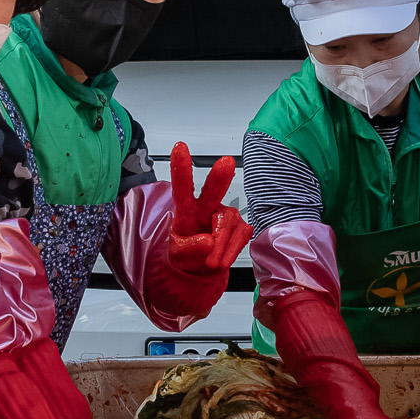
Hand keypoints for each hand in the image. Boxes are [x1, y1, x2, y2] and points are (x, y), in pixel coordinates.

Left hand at [166, 143, 251, 275]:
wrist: (203, 270)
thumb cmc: (188, 256)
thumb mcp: (178, 256)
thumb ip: (190, 249)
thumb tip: (208, 243)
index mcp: (186, 210)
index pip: (182, 188)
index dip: (181, 169)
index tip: (180, 148)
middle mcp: (207, 206)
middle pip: (212, 191)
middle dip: (219, 177)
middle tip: (226, 163)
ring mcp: (226, 215)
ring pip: (228, 224)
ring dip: (221, 246)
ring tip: (212, 263)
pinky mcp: (241, 226)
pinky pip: (240, 237)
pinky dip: (231, 251)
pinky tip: (222, 260)